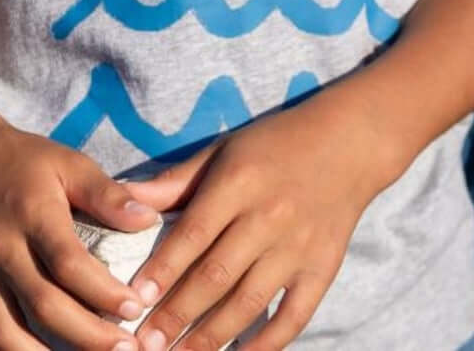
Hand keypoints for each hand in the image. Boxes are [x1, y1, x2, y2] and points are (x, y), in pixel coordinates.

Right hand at [0, 79, 161, 349]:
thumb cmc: (20, 161)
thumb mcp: (66, 162)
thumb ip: (106, 193)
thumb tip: (148, 220)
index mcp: (31, 213)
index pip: (68, 263)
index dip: (103, 291)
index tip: (137, 308)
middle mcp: (0, 249)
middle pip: (44, 306)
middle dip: (88, 337)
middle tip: (126, 350)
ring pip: (8, 335)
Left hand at [116, 92, 379, 350]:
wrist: (348, 143)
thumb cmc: (274, 144)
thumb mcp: (224, 150)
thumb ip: (176, 180)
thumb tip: (125, 199)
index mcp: (239, 182)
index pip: (194, 233)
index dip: (163, 268)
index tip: (135, 297)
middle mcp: (268, 217)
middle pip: (216, 275)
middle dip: (177, 314)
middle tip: (146, 344)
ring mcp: (297, 248)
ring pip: (248, 303)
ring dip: (211, 337)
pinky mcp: (322, 270)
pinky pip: (292, 317)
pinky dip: (265, 344)